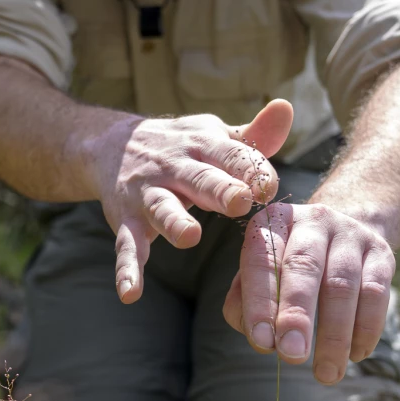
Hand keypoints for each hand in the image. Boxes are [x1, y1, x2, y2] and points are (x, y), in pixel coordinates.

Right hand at [90, 100, 293, 302]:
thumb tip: (286, 107)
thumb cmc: (183, 147)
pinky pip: (126, 246)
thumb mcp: (215, 136)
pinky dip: (127, 270)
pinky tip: (131, 293)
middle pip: (199, 179)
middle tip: (240, 203)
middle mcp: (174, 167)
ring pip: (162, 209)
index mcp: (203, 145)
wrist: (112, 145)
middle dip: (218, 190)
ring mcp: (148, 194)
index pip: (231, 155)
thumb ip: (253, 136)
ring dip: (174, 222)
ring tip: (189, 238)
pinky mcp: (126, 220)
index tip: (269, 186)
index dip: (251, 169)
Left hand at [222, 201, 395, 384]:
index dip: (260, 302)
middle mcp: (313, 221)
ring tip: (326, 373)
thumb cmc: (288, 266)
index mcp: (274, 222)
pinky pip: (376, 294)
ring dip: (335, 335)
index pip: (262, 260)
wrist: (343, 234)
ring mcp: (351, 234)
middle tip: (293, 355)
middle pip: (305, 267)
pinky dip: (366, 330)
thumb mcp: (260, 273)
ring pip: (343, 285)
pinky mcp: (382, 253)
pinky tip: (356, 355)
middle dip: (298, 315)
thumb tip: (261, 337)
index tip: (262, 342)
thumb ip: (245, 303)